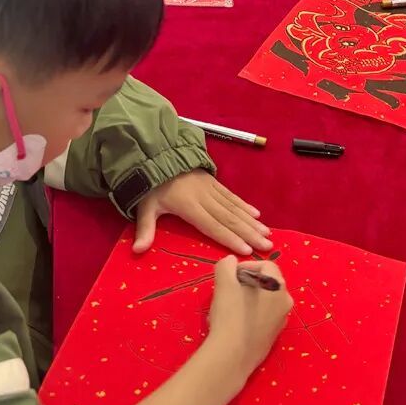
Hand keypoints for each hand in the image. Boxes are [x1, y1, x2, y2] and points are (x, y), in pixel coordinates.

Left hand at [133, 171, 272, 256]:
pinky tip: (257, 214)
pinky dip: (245, 205)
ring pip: (234, 207)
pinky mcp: (214, 181)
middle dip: (249, 233)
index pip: (212, 225)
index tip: (247, 250)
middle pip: (229, 218)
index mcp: (189, 206)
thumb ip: (145, 229)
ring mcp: (211, 188)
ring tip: (267, 234)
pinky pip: (232, 196)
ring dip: (252, 222)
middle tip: (267, 246)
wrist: (158, 153)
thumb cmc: (152, 186)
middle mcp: (204, 197)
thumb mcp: (144, 206)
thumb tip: (137, 251)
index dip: (229, 238)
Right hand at [206, 255, 291, 385]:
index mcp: (278, 285)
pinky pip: (264, 318)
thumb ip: (227, 265)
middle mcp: (286, 302)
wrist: (232, 356)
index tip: (230, 276)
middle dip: (247, 283)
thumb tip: (231, 262)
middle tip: (228, 289)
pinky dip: (252, 315)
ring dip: (249, 299)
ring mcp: (282, 321)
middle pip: (267, 283)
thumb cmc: (230, 315)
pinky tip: (235, 323)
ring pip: (265, 301)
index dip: (246, 266)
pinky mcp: (274, 337)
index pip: (265, 266)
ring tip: (229, 306)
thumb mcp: (224, 282)